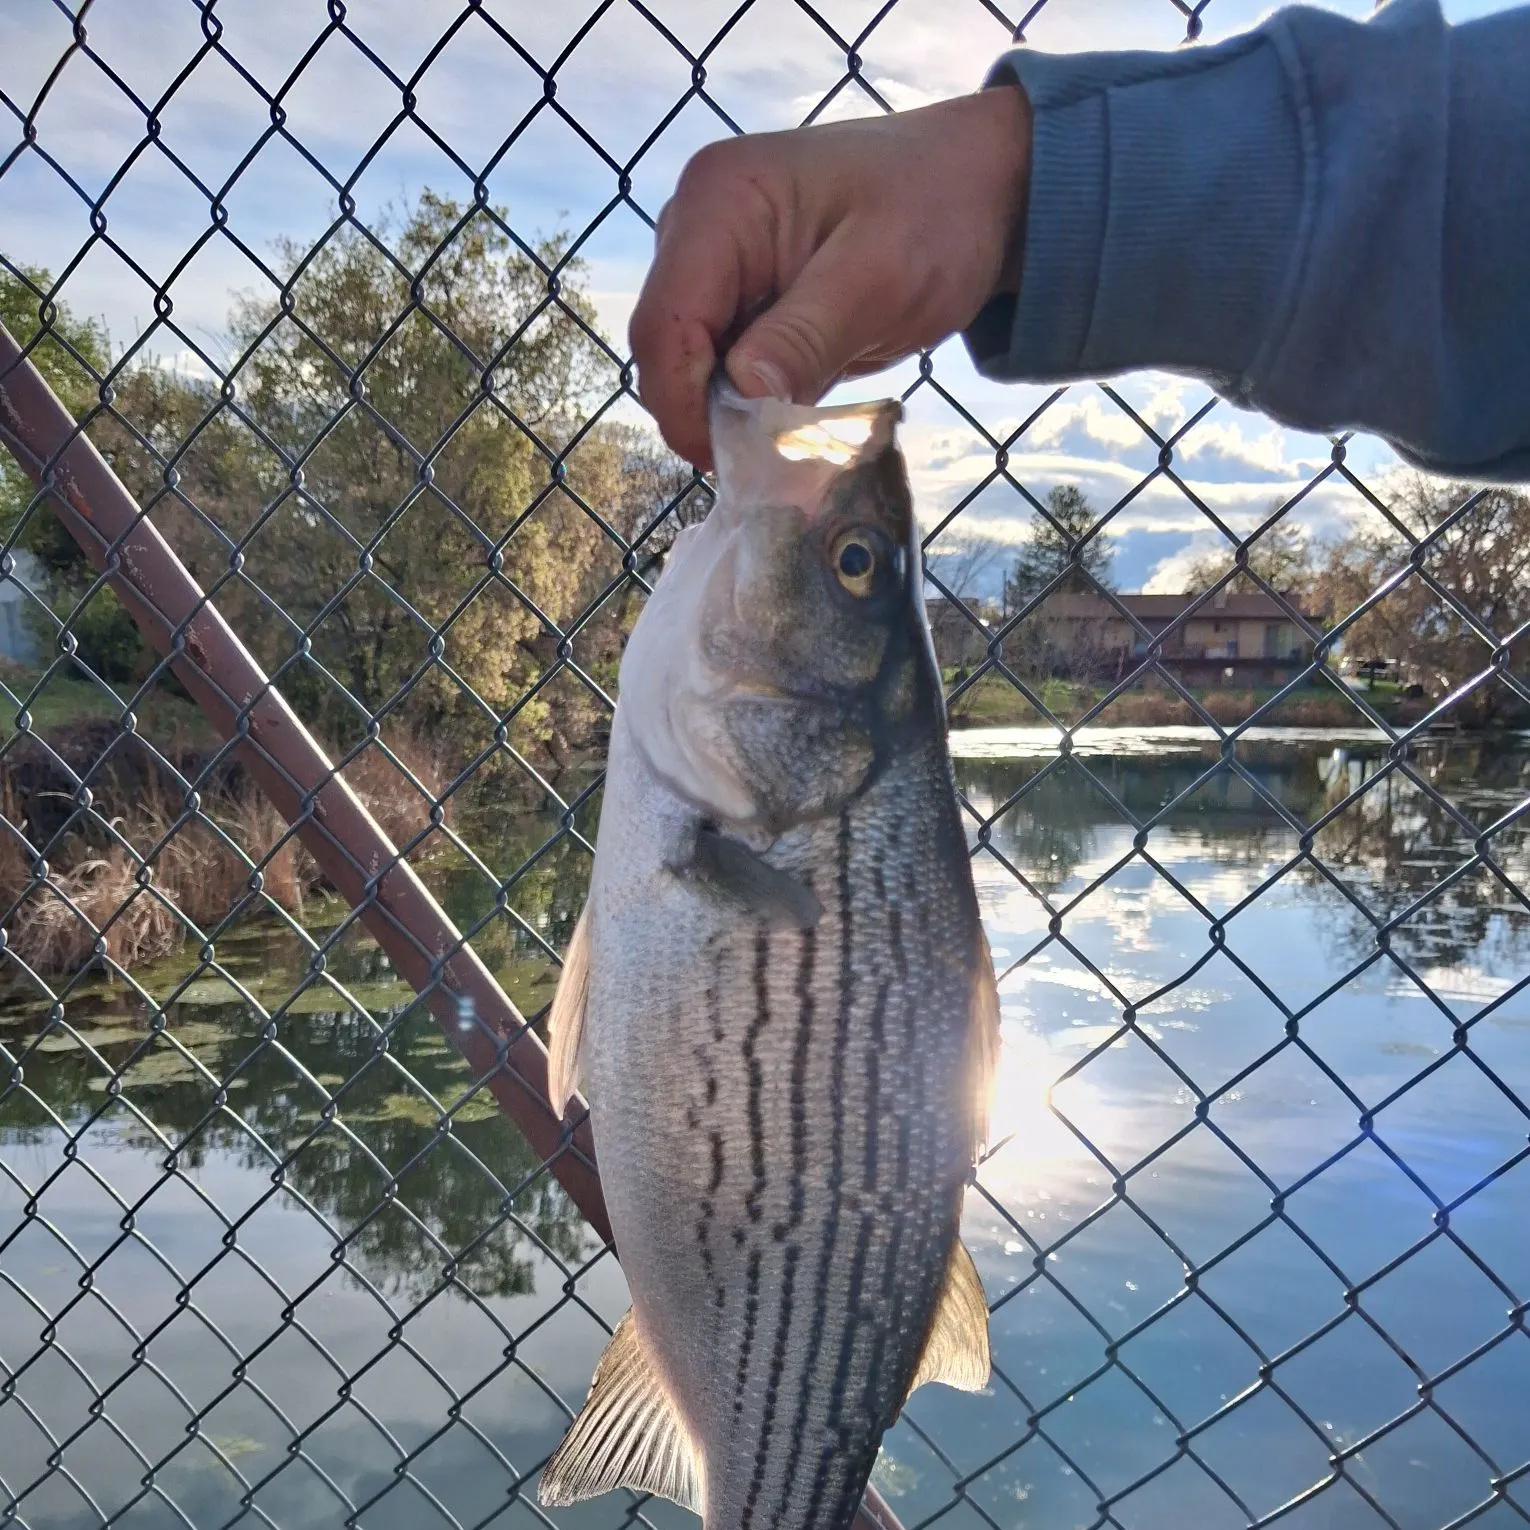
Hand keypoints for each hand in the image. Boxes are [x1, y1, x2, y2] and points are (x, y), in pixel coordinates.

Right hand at [628, 86, 1032, 468]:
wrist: (981, 187)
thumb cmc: (939, 213)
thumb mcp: (880, 280)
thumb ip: (804, 338)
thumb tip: (743, 399)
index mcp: (719, 201)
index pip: (665, 324)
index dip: (684, 403)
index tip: (731, 461)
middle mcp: (697, 224)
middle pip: (666, 346)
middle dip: (704, 410)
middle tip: (767, 461)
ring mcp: (713, 258)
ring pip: (688, 361)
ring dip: (726, 408)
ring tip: (786, 438)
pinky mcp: (738, 292)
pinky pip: (719, 360)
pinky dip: (746, 397)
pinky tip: (790, 411)